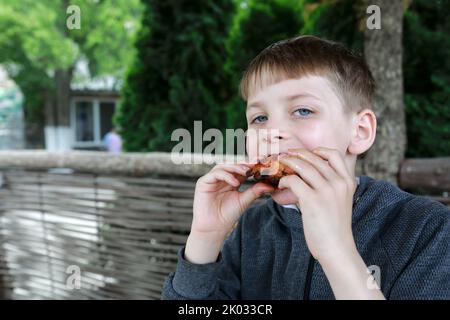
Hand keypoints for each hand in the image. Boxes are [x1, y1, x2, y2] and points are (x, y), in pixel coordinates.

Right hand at [186, 162, 274, 263]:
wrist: (214, 228)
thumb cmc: (228, 215)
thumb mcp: (244, 201)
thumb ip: (255, 191)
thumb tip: (271, 186)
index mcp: (231, 181)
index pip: (240, 169)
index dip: (250, 166)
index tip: (261, 164)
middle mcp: (220, 178)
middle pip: (231, 165)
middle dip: (243, 164)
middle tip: (254, 166)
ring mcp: (211, 179)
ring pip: (223, 166)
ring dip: (235, 168)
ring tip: (246, 173)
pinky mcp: (203, 182)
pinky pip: (215, 174)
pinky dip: (226, 176)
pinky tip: (235, 183)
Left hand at [278, 147, 356, 262]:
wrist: (336, 248)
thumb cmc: (334, 226)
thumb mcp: (340, 201)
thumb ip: (330, 186)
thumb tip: (308, 174)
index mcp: (348, 182)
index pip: (335, 155)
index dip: (318, 150)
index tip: (306, 153)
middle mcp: (339, 183)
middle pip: (315, 158)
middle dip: (297, 154)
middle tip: (286, 156)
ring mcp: (327, 191)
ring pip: (303, 167)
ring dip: (288, 164)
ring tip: (280, 166)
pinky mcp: (313, 200)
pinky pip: (294, 181)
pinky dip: (284, 180)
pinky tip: (281, 185)